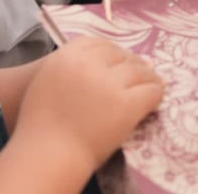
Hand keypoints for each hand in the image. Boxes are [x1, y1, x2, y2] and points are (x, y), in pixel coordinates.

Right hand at [17, 37, 162, 174]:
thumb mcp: (45, 82)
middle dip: (131, 62)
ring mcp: (109, 83)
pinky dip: (156, 93)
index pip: (97, 43)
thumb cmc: (41, 125)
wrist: (48, 154)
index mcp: (67, 55)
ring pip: (138, 71)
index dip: (112, 51)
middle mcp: (89, 64)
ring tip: (154, 83)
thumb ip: (67, 67)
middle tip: (142, 70)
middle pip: (119, 55)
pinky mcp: (125, 104)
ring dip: (148, 76)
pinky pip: (148, 91)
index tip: (119, 59)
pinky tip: (156, 98)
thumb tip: (98, 64)